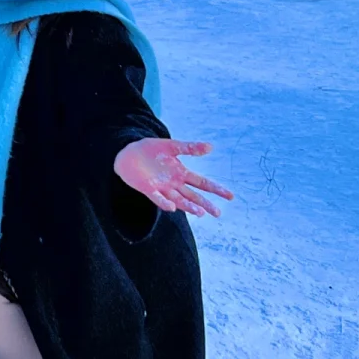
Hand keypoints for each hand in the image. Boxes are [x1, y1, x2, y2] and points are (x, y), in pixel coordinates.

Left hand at [113, 138, 232, 217]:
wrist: (127, 152)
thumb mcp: (172, 146)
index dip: (216, 189)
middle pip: (193, 196)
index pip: (202, 183)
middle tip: (218, 213)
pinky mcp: (147, 189)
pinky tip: (172, 208)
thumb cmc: (151, 149)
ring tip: (201, 213)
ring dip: (189, 206)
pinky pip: (157, 198)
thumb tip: (211, 147)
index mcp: (181, 173)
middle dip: (205, 204)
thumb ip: (190, 148)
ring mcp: (161, 187)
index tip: (231, 196)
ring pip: (178, 200)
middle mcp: (174, 183)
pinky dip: (164, 203)